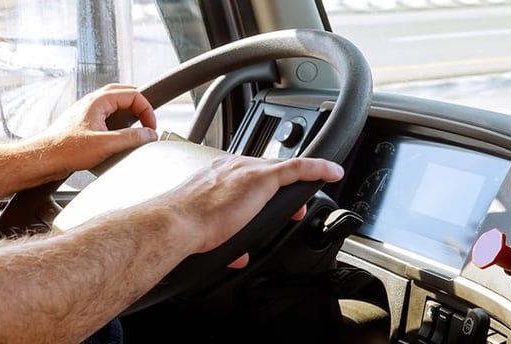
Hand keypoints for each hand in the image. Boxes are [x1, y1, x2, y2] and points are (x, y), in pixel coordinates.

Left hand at [31, 84, 157, 175]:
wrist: (44, 159)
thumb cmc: (66, 150)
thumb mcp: (106, 144)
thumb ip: (131, 138)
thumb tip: (150, 134)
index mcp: (98, 101)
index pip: (133, 95)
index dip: (147, 110)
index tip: (151, 128)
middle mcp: (93, 102)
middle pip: (125, 93)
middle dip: (140, 106)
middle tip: (149, 121)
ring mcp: (88, 111)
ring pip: (115, 103)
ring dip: (130, 112)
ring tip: (139, 125)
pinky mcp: (85, 122)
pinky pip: (107, 114)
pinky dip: (119, 120)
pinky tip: (120, 134)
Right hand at [158, 155, 343, 257]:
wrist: (177, 223)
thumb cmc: (184, 228)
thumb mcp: (211, 235)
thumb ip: (229, 243)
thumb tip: (238, 256)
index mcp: (216, 175)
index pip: (248, 175)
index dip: (262, 189)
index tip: (266, 201)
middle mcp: (232, 166)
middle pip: (268, 171)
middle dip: (281, 189)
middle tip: (292, 210)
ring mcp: (248, 170)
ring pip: (283, 169)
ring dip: (298, 184)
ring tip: (308, 200)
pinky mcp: (262, 177)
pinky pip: (299, 168)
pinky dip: (318, 169)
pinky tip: (333, 172)